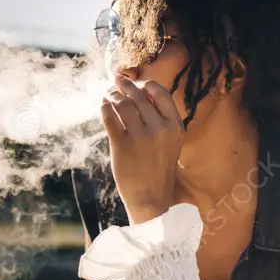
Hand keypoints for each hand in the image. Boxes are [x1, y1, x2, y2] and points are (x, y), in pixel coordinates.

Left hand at [100, 76, 183, 223]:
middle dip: (125, 86)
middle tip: (116, 81)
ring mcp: (140, 137)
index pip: (161, 93)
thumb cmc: (158, 166)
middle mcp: (159, 129)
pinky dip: (105, 108)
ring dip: (113, 95)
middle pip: (139, 96)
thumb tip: (141, 91)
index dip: (146, 83)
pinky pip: (110, 117)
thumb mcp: (171, 141)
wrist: (151, 197)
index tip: (136, 82)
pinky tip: (104, 106)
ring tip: (108, 95)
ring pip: (123, 104)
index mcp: (175, 126)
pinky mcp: (122, 145)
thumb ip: (161, 118)